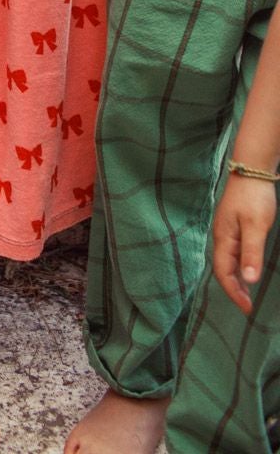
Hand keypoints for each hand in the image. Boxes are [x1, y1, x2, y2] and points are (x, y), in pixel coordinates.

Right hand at [212, 172, 276, 313]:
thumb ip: (252, 253)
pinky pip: (233, 253)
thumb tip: (249, 280)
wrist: (252, 169)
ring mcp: (227, 231)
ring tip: (248, 294)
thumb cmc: (254, 196)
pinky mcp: (234, 226)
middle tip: (248, 307)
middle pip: (222, 269)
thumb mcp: (256, 226)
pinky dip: (239, 267)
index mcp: (223, 238)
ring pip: (227, 261)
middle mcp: (221, 236)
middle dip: (233, 289)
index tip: (247, 308)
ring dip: (236, 280)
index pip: (223, 272)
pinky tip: (248, 270)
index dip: (233, 292)